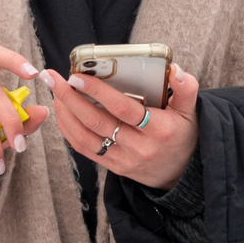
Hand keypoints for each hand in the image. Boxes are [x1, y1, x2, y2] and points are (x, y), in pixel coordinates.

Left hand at [45, 64, 199, 190]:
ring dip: (66, 114)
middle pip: (97, 122)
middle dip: (71, 99)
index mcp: (158, 130)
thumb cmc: (182, 134)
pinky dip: (69, 130)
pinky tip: (62, 112)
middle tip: (53, 79)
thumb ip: (186, 88)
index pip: (123, 109)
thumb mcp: (190, 111)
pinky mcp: (114, 167)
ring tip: (54, 92)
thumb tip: (174, 69)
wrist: (182, 173)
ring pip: (86, 137)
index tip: (77, 76)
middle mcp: (139, 147)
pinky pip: (85, 149)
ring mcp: (124, 159)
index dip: (98, 92)